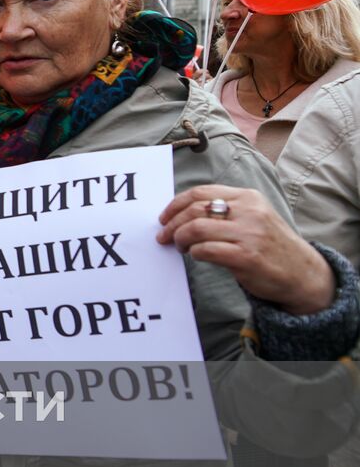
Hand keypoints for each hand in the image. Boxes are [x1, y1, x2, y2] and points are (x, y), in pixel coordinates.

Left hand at [157, 185, 334, 315]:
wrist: (303, 274)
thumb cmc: (271, 245)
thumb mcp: (254, 217)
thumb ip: (225, 210)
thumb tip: (182, 213)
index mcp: (248, 197)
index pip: (201, 192)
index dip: (176, 204)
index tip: (164, 217)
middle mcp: (249, 211)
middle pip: (194, 209)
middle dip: (172, 223)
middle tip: (164, 236)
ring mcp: (249, 233)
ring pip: (197, 228)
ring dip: (180, 238)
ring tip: (180, 247)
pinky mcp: (246, 256)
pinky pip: (206, 250)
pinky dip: (195, 253)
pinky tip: (196, 255)